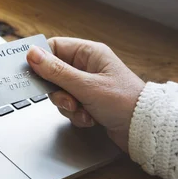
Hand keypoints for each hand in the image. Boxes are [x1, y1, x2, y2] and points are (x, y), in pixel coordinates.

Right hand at [26, 37, 144, 151]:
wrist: (145, 130)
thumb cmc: (125, 102)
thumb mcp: (86, 86)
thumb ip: (56, 71)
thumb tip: (32, 54)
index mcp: (89, 53)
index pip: (54, 48)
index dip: (41, 60)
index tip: (32, 73)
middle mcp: (87, 66)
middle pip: (53, 73)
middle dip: (58, 91)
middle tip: (68, 100)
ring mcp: (88, 84)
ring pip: (60, 92)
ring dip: (68, 106)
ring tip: (83, 112)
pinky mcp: (88, 101)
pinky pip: (69, 105)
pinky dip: (76, 115)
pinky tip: (90, 119)